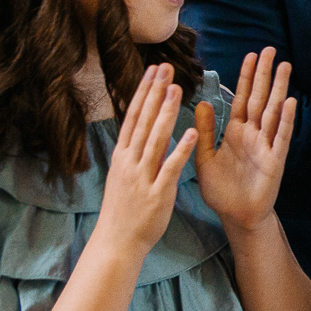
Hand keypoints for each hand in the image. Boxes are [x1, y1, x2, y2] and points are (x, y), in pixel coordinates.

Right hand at [94, 65, 194, 255]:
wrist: (118, 242)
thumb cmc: (123, 209)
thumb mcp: (124, 175)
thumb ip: (134, 151)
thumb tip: (142, 127)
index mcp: (122, 156)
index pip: (133, 116)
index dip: (143, 92)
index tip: (152, 70)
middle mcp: (130, 162)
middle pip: (143, 121)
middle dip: (154, 93)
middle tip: (165, 68)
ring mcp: (142, 176)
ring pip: (155, 139)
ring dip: (166, 113)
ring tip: (177, 89)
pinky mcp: (157, 192)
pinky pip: (171, 167)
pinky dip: (181, 149)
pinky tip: (193, 133)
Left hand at [195, 49, 297, 233]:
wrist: (236, 217)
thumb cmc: (222, 190)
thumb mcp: (206, 157)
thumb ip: (205, 131)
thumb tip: (201, 103)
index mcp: (235, 132)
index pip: (241, 98)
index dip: (246, 77)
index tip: (250, 55)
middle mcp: (253, 134)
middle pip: (259, 98)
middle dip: (264, 75)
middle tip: (270, 50)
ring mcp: (265, 146)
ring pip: (272, 112)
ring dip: (279, 89)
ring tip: (284, 67)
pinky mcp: (275, 161)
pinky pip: (280, 137)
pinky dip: (285, 120)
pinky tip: (289, 103)